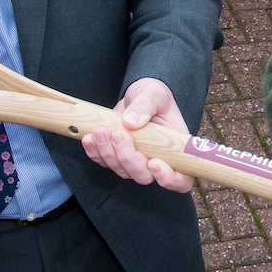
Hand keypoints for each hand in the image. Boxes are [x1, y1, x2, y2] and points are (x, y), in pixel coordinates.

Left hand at [81, 77, 193, 191]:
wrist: (136, 95)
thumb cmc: (153, 95)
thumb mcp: (154, 92)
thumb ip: (145, 105)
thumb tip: (131, 122)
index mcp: (175, 149)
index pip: (182, 178)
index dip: (169, 179)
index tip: (154, 163)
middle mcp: (157, 160)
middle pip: (144, 176)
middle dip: (128, 158)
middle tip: (118, 134)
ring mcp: (136, 161)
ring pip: (122, 171)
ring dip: (108, 153)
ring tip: (100, 130)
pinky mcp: (116, 157)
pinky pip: (104, 162)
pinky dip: (95, 153)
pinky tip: (90, 138)